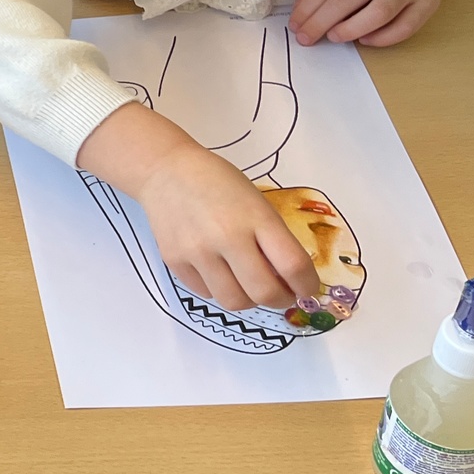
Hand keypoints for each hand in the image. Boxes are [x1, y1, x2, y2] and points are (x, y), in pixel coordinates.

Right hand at [79, 102, 314, 310]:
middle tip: (283, 294)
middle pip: (264, 292)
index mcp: (256, 217)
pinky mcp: (174, 261)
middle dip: (281, 299)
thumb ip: (273, 239)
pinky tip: (221, 274)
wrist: (165, 171)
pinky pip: (206, 293)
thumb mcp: (256, 203)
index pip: (293, 266)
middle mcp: (226, 237)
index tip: (308, 289)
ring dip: (250, 300)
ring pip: (234, 301)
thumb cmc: (219, 182)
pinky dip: (220, 290)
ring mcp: (197, 252)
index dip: (307, 286)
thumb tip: (288, 280)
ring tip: (250, 287)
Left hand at [290, 0, 473, 47]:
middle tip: (305, 38)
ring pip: (377, 12)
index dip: (308, 6)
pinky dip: (383, 37)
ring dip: (351, 28)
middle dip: (320, 21)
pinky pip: (405, 26)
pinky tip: (366, 41)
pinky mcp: (429, 3)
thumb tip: (302, 7)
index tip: (295, 24)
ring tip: (334, 37)